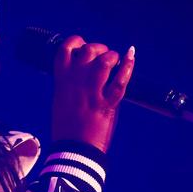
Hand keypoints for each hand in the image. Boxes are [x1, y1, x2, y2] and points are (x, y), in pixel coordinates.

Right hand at [51, 35, 134, 152]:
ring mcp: (91, 93)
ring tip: (116, 60)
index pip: (65, 50)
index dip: (75, 41)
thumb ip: (69, 85)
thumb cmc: (66, 128)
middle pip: (87, 51)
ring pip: (104, 62)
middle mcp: (76, 84)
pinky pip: (120, 82)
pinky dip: (128, 67)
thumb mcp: (61, 101)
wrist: (73, 150)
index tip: (83, 44)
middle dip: (98, 48)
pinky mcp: (106, 105)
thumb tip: (79, 73)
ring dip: (112, 56)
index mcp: (61, 82)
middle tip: (104, 55)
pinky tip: (131, 57)